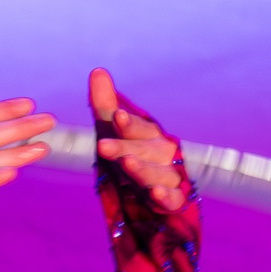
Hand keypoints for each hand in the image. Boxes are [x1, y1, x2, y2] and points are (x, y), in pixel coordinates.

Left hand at [89, 68, 187, 213]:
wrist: (153, 192)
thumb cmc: (132, 153)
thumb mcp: (114, 131)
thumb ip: (106, 105)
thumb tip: (97, 70)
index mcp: (149, 134)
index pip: (138, 127)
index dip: (128, 124)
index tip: (116, 116)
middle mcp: (162, 153)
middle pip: (144, 150)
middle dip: (124, 148)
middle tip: (102, 147)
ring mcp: (169, 177)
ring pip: (158, 173)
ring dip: (143, 169)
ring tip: (127, 164)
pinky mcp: (173, 201)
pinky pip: (172, 199)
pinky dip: (165, 197)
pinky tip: (155, 194)